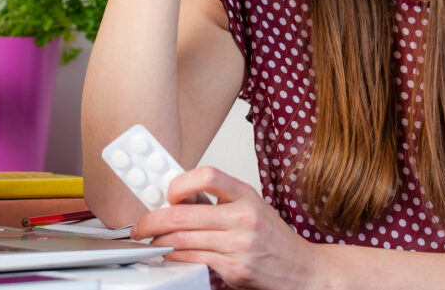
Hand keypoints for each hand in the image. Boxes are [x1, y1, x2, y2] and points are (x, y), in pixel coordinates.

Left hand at [130, 166, 317, 289]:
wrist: (304, 270)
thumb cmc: (275, 240)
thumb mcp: (252, 209)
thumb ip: (220, 202)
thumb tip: (178, 199)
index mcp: (246, 194)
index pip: (208, 175)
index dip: (180, 182)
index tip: (167, 192)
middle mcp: (244, 216)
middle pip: (184, 213)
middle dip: (152, 220)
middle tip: (140, 225)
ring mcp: (240, 244)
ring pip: (183, 239)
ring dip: (159, 242)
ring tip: (151, 242)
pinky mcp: (236, 269)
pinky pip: (194, 260)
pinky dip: (175, 259)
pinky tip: (170, 256)